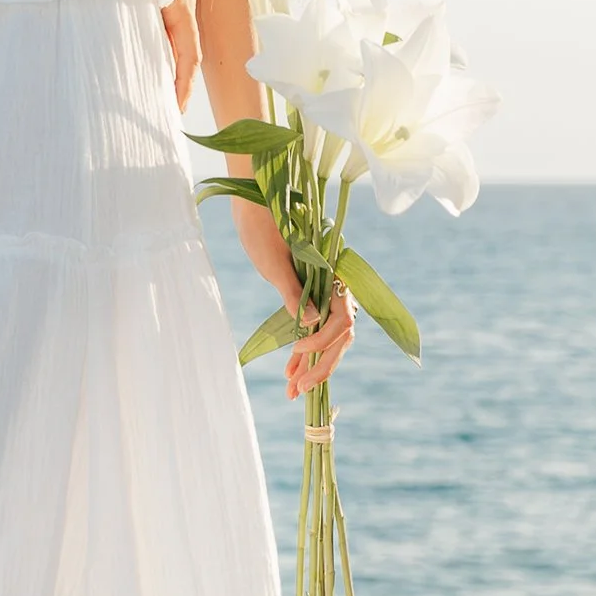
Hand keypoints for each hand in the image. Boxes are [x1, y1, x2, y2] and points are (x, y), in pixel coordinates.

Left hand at [229, 192, 354, 395]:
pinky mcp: (309, 295)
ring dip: (313, 364)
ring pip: (329, 337)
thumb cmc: (263, 228)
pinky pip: (314, 330)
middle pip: (340, 336)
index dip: (321, 341)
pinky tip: (291, 370)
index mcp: (335, 274)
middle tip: (299, 391)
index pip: (341, 320)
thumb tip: (308, 324)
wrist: (254, 204)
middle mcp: (335, 285)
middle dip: (321, 366)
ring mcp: (324, 291)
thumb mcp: (274, 262)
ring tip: (294, 390)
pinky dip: (304, 351)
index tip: (297, 352)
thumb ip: (293, 292)